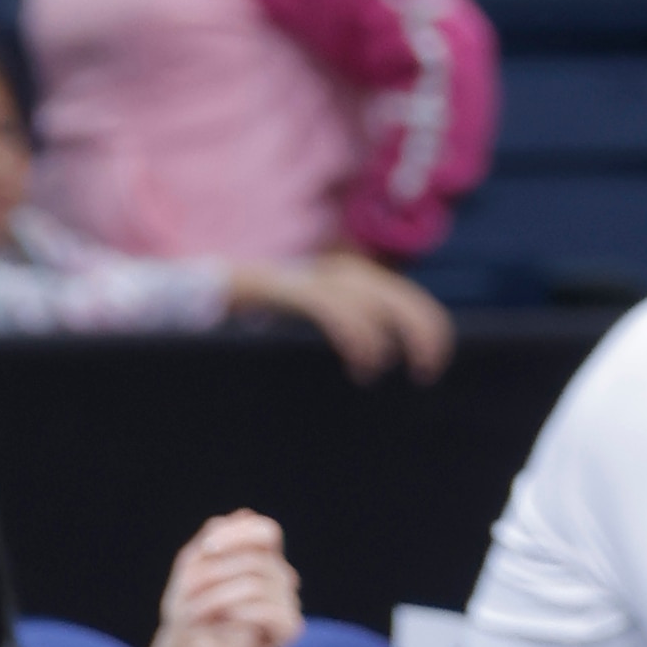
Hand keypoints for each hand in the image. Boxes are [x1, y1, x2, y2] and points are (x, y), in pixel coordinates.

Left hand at [141, 509, 303, 646]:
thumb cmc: (190, 614)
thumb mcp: (191, 570)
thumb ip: (215, 540)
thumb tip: (243, 514)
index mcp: (261, 559)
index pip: (266, 531)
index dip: (238, 534)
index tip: (207, 549)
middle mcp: (280, 577)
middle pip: (255, 559)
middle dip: (213, 575)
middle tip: (185, 597)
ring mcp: (287, 603)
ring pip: (256, 584)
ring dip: (215, 599)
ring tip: (195, 615)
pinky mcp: (287, 629)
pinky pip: (270, 610)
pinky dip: (239, 613)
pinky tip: (223, 622)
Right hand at [229, 250, 457, 381]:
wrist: (212, 296)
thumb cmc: (271, 324)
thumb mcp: (324, 327)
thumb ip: (358, 335)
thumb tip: (395, 364)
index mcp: (355, 281)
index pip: (410, 299)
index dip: (432, 329)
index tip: (434, 366)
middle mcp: (339, 273)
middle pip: (400, 297)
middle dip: (422, 332)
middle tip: (425, 373)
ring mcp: (312, 278)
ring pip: (368, 300)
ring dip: (383, 337)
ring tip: (377, 371)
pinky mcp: (284, 288)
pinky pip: (330, 307)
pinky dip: (354, 334)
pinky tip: (362, 361)